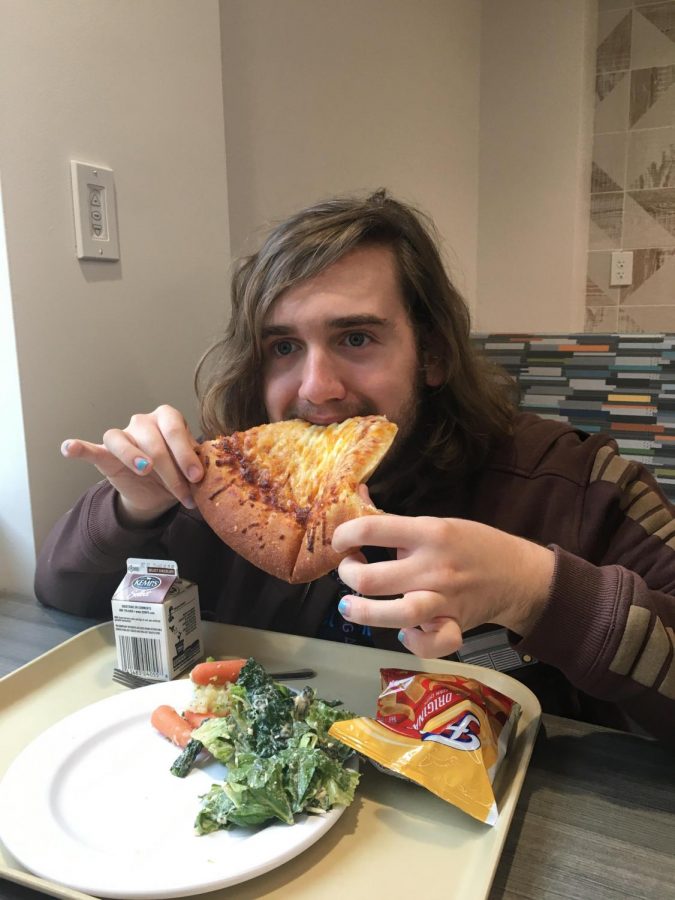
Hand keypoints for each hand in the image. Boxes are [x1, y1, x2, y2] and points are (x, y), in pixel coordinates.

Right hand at [60, 405, 202, 524]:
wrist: (158, 494)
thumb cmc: (178, 473)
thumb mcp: (191, 469)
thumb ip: (197, 464)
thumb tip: (209, 472)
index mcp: (167, 418)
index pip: (174, 430)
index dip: (186, 454)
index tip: (196, 477)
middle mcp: (143, 422)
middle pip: (153, 442)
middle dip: (171, 471)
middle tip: (184, 493)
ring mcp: (123, 436)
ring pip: (123, 441)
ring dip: (134, 457)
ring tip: (145, 470)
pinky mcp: (105, 454)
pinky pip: (91, 448)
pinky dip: (79, 448)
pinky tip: (69, 448)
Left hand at [332, 514, 554, 657]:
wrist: (517, 573)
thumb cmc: (472, 544)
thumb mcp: (437, 522)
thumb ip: (397, 522)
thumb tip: (359, 495)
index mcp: (428, 533)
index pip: (371, 529)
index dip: (344, 536)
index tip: (340, 542)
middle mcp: (433, 567)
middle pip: (372, 579)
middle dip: (348, 576)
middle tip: (350, 571)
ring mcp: (444, 600)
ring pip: (396, 615)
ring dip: (363, 613)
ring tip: (349, 606)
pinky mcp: (455, 626)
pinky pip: (430, 644)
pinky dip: (413, 642)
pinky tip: (403, 632)